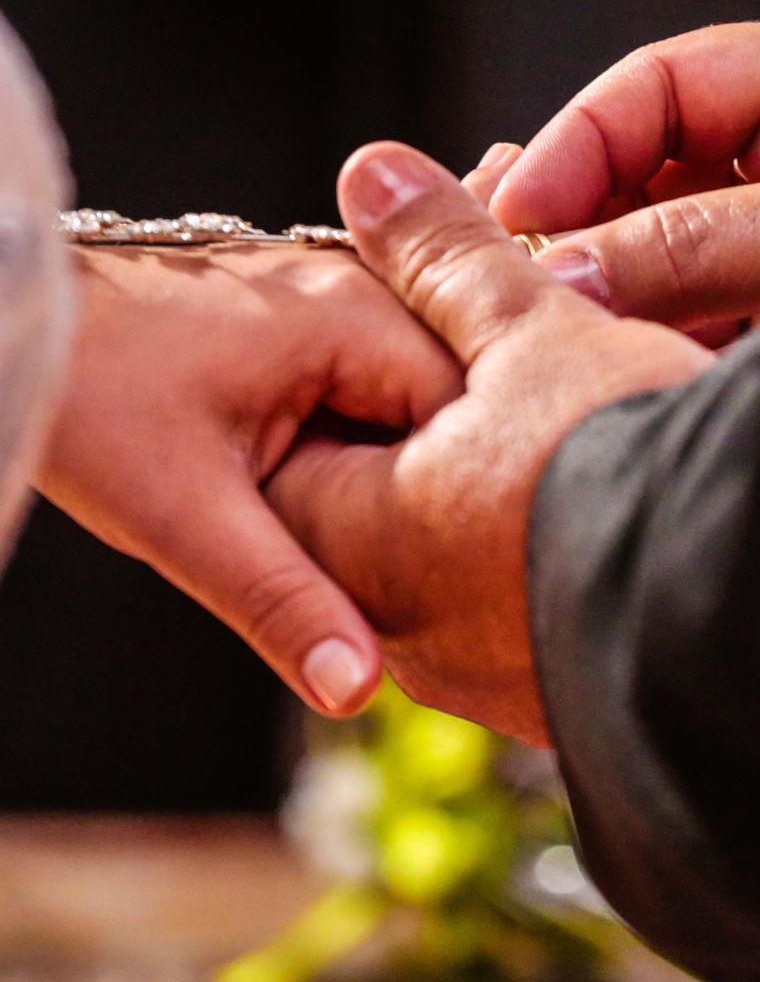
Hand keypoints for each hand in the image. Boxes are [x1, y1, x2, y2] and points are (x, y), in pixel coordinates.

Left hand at [36, 242, 460, 716]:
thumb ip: (280, 600)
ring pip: (426, 405)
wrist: (17, 321)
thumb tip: (360, 689)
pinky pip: (384, 393)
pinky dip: (383, 454)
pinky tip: (368, 508)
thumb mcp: (183, 515)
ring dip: (420, 477)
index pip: (485, 411)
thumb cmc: (85, 397)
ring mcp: (343, 301)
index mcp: (356, 316)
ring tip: (412, 555)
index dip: (490, 503)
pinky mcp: (320, 323)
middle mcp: (366, 292)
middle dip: (455, 495)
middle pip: (465, 409)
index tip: (486, 581)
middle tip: (451, 588)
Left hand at [268, 143, 710, 744]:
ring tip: (563, 418)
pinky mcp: (554, 697)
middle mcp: (402, 627)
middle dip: (427, 411)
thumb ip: (445, 256)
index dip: (349, 356)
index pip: (299, 432)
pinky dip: (541, 543)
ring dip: (490, 478)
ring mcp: (480, 675)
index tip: (410, 316)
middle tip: (497, 356)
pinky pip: (521, 602)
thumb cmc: (631, 461)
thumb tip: (370, 172)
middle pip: (381, 492)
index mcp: (360, 537)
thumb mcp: (533, 331)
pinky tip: (602, 496)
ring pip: (456, 548)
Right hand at [484, 19, 759, 332]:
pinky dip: (639, 339)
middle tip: (507, 268)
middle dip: (575, 218)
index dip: (578, 140)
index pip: (665, 85)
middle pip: (646, 170)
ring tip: (533, 316)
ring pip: (658, 251)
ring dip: (598, 284)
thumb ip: (702, 244)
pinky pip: (689, 319)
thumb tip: (559, 274)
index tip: (521, 209)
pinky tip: (595, 358)